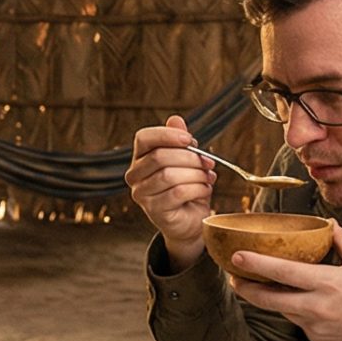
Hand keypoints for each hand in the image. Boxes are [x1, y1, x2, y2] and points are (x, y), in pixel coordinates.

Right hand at [128, 115, 216, 269]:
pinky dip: (197, 189)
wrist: (190, 221)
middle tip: (207, 163)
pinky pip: (178, 193)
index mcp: (140, 159)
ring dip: (195, 174)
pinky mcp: (154, 210)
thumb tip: (175, 119)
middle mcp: (134, 176)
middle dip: (189, 158)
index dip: (167, 135)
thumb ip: (179, 141)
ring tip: (207, 178)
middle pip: (159, 156)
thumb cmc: (187, 188)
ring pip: (169, 175)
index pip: (144, 138)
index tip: (190, 140)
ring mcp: (142, 194)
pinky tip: (204, 190)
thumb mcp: (187, 161)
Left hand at [225, 224, 341, 340]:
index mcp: (327, 283)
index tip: (236, 257)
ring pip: (282, 310)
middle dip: (246, 288)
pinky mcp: (317, 340)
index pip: (282, 272)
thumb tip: (327, 223)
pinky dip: (294, 310)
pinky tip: (298, 302)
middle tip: (234, 277)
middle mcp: (316, 306)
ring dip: (269, 299)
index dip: (255, 264)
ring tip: (258, 285)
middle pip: (268, 298)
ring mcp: (315, 326)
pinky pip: (298, 321)